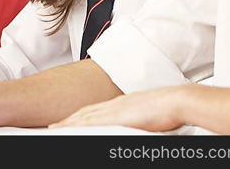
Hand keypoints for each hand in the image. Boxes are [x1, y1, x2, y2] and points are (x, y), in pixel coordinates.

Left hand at [49, 86, 186, 132]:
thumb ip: (137, 117)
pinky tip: (71, 130)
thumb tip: (136, 121)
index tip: (68, 121)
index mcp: (121, 103)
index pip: (94, 110)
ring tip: (54, 129)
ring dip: (69, 123)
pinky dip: (80, 126)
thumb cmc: (168, 108)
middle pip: (85, 112)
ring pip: (85, 117)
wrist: (176, 100)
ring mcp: (115, 110)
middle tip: (53, 126)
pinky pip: (94, 122)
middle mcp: (115, 104)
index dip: (79, 116)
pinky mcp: (118, 117)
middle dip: (69, 120)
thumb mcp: (148, 113)